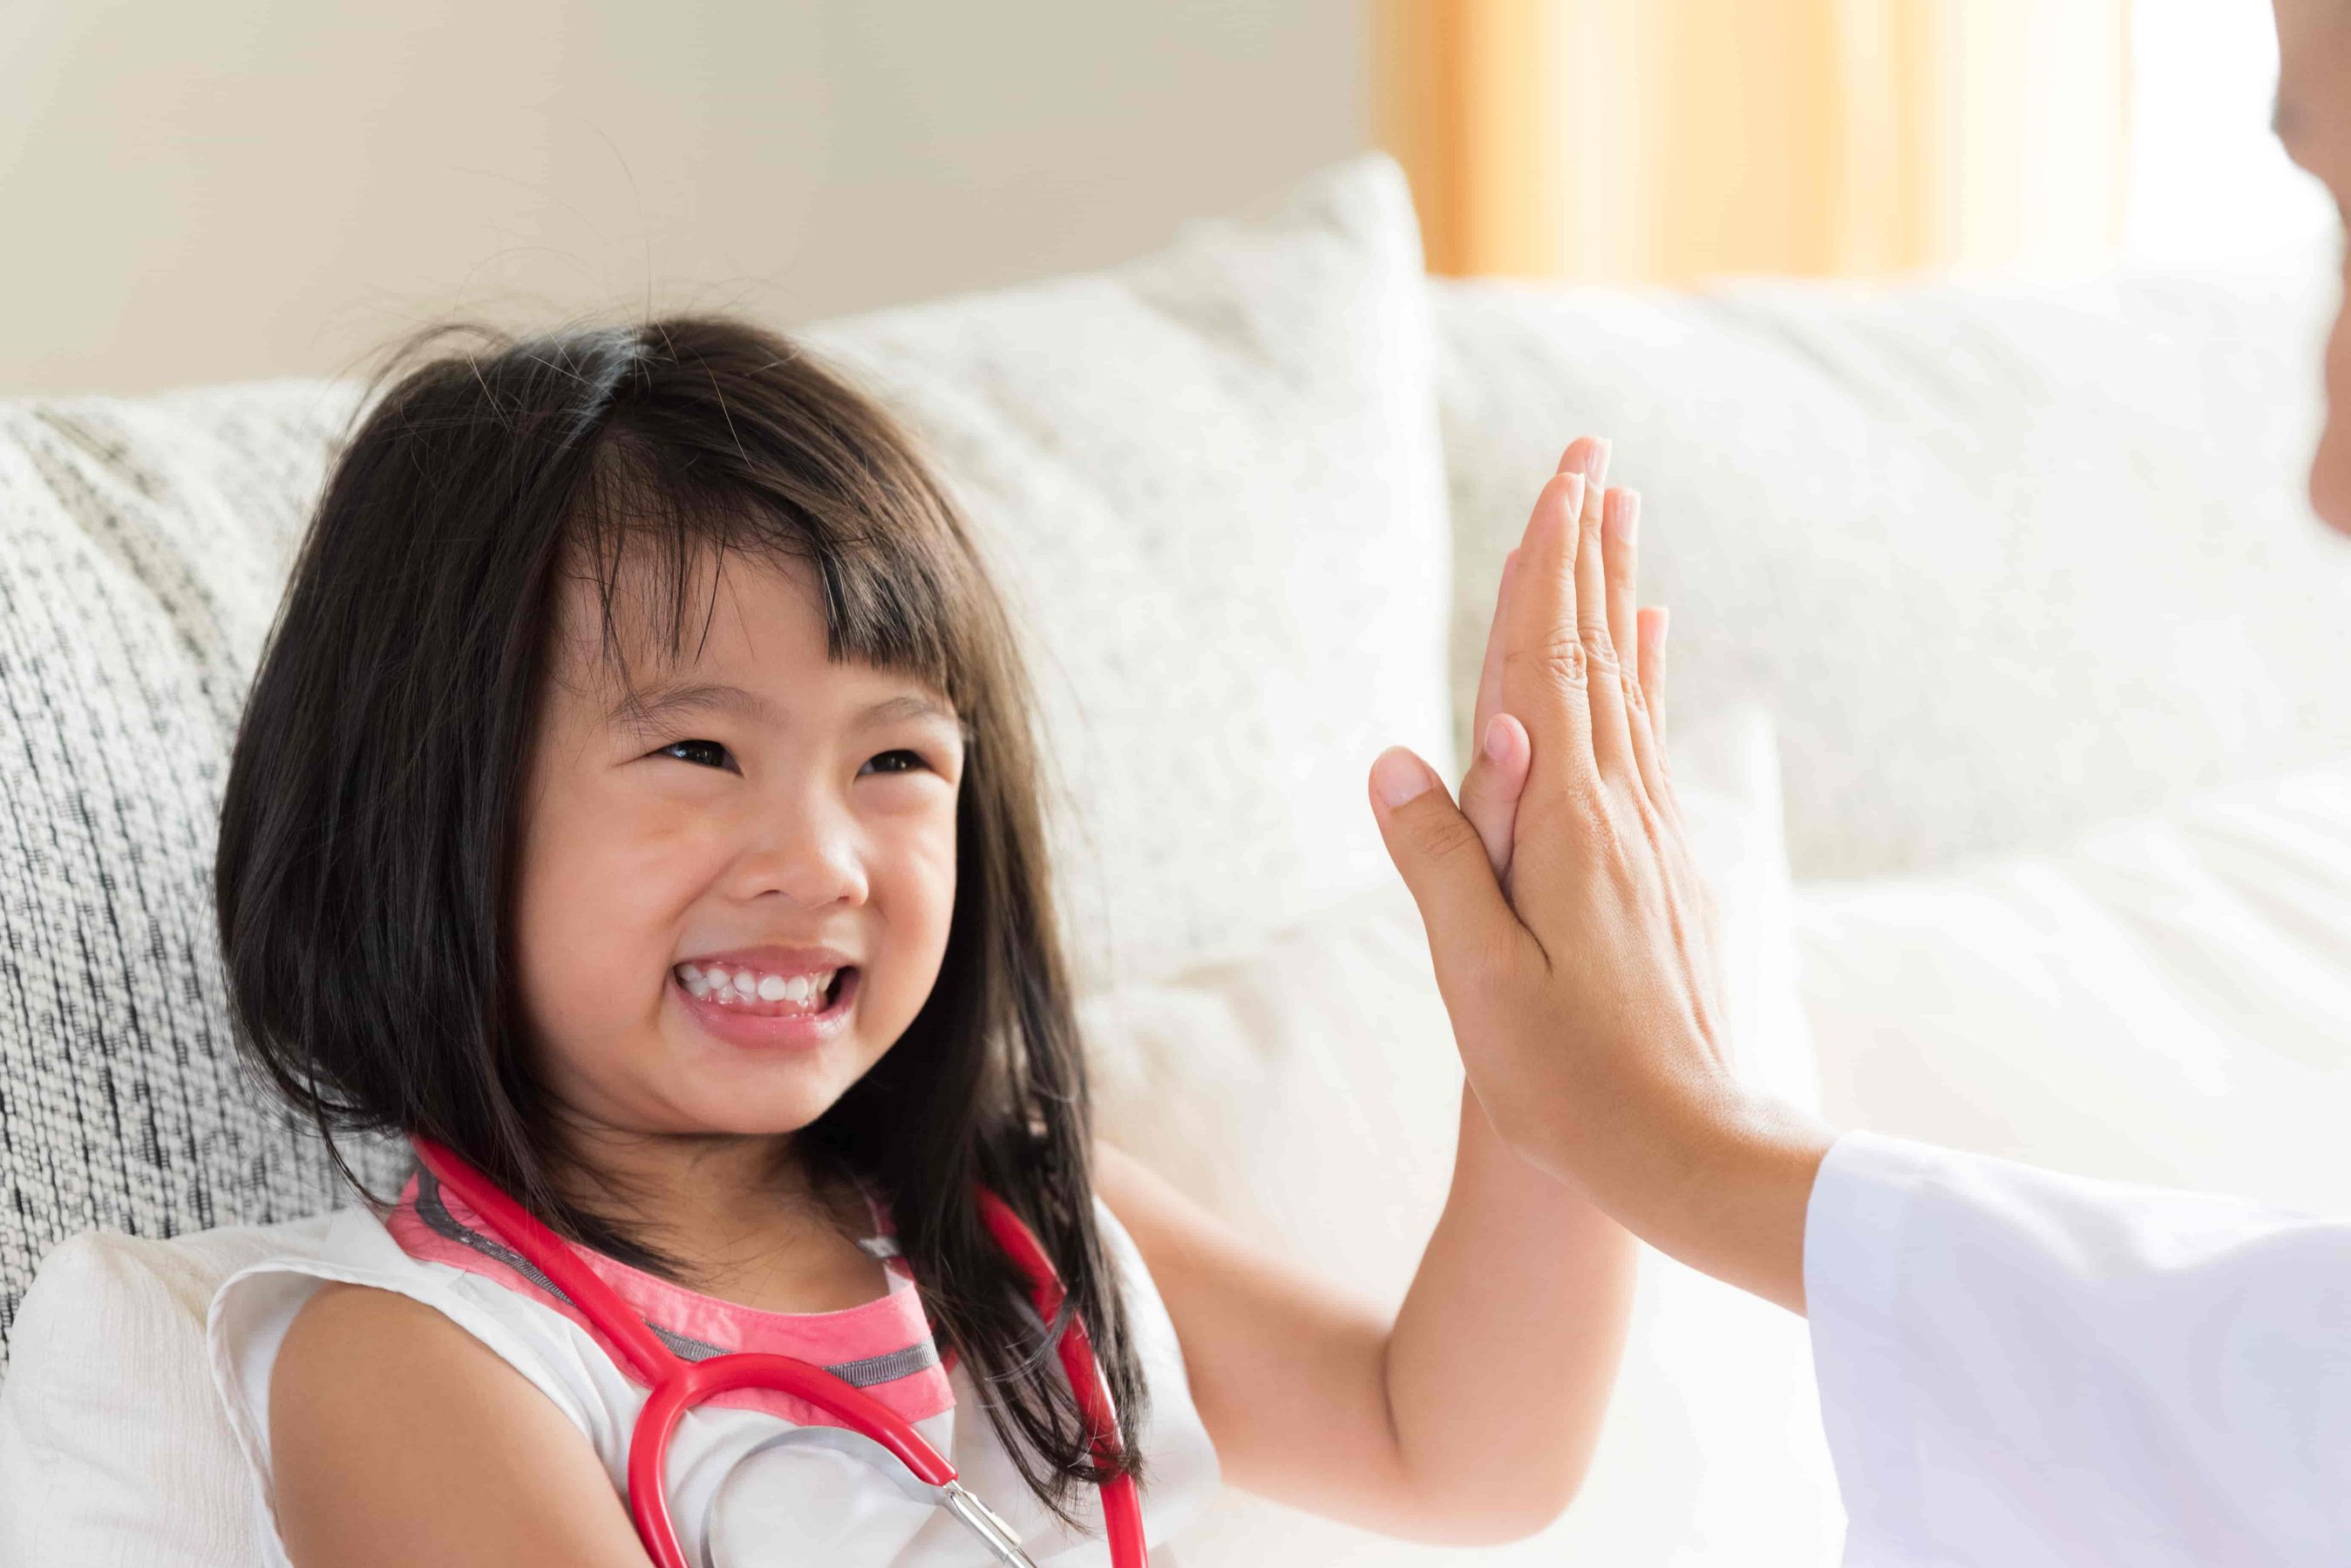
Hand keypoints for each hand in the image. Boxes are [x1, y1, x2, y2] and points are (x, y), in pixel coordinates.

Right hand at [1366, 439, 1831, 1313]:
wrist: (1691, 1150)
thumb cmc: (1569, 1080)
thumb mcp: (1478, 978)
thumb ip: (1442, 862)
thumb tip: (1398, 754)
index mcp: (1565, 825)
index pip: (1547, 667)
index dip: (1549, 569)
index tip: (1563, 479)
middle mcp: (1618, 810)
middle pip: (1595, 653)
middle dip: (1588, 550)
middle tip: (1593, 457)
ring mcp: (1648, 836)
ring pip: (1622, 687)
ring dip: (1615, 595)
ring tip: (1618, 519)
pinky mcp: (1661, 868)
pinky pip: (1643, 742)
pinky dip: (1638, 676)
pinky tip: (1645, 644)